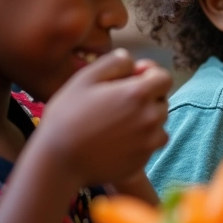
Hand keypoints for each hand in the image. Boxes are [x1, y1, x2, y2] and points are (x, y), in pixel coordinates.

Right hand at [26, 49, 170, 188]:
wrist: (58, 163)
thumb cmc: (66, 117)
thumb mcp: (84, 80)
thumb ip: (112, 63)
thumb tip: (130, 59)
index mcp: (138, 94)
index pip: (164, 78)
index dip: (151, 75)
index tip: (133, 79)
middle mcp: (150, 117)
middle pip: (162, 101)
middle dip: (147, 97)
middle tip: (120, 102)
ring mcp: (149, 141)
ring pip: (158, 123)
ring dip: (146, 119)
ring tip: (118, 122)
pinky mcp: (143, 160)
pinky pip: (151, 144)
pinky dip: (142, 140)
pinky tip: (118, 140)